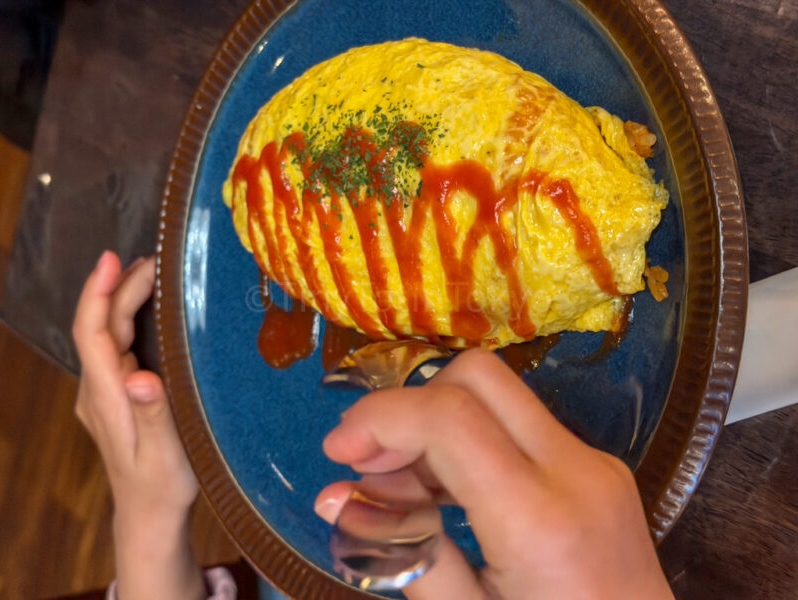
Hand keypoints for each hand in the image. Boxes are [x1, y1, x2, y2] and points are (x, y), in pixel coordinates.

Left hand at [73, 251, 203, 599]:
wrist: (149, 514)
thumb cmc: (163, 485)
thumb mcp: (166, 453)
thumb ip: (154, 413)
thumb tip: (139, 376)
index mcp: (105, 398)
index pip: (91, 334)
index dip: (98, 293)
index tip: (113, 259)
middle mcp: (97, 390)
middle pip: (99, 327)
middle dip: (119, 287)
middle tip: (155, 260)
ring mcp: (103, 392)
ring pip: (106, 334)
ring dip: (123, 299)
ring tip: (153, 273)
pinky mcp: (115, 395)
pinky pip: (116, 346)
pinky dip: (130, 319)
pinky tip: (151, 311)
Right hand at [315, 349, 673, 599]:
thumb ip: (402, 553)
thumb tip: (335, 498)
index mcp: (540, 519)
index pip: (449, 417)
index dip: (380, 420)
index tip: (338, 451)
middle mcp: (576, 470)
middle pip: (478, 377)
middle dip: (409, 405)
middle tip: (368, 460)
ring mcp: (595, 463)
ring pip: (499, 395)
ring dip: (436, 422)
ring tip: (400, 485)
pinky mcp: (598, 467)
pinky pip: (520, 426)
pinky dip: (469, 441)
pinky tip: (444, 490)